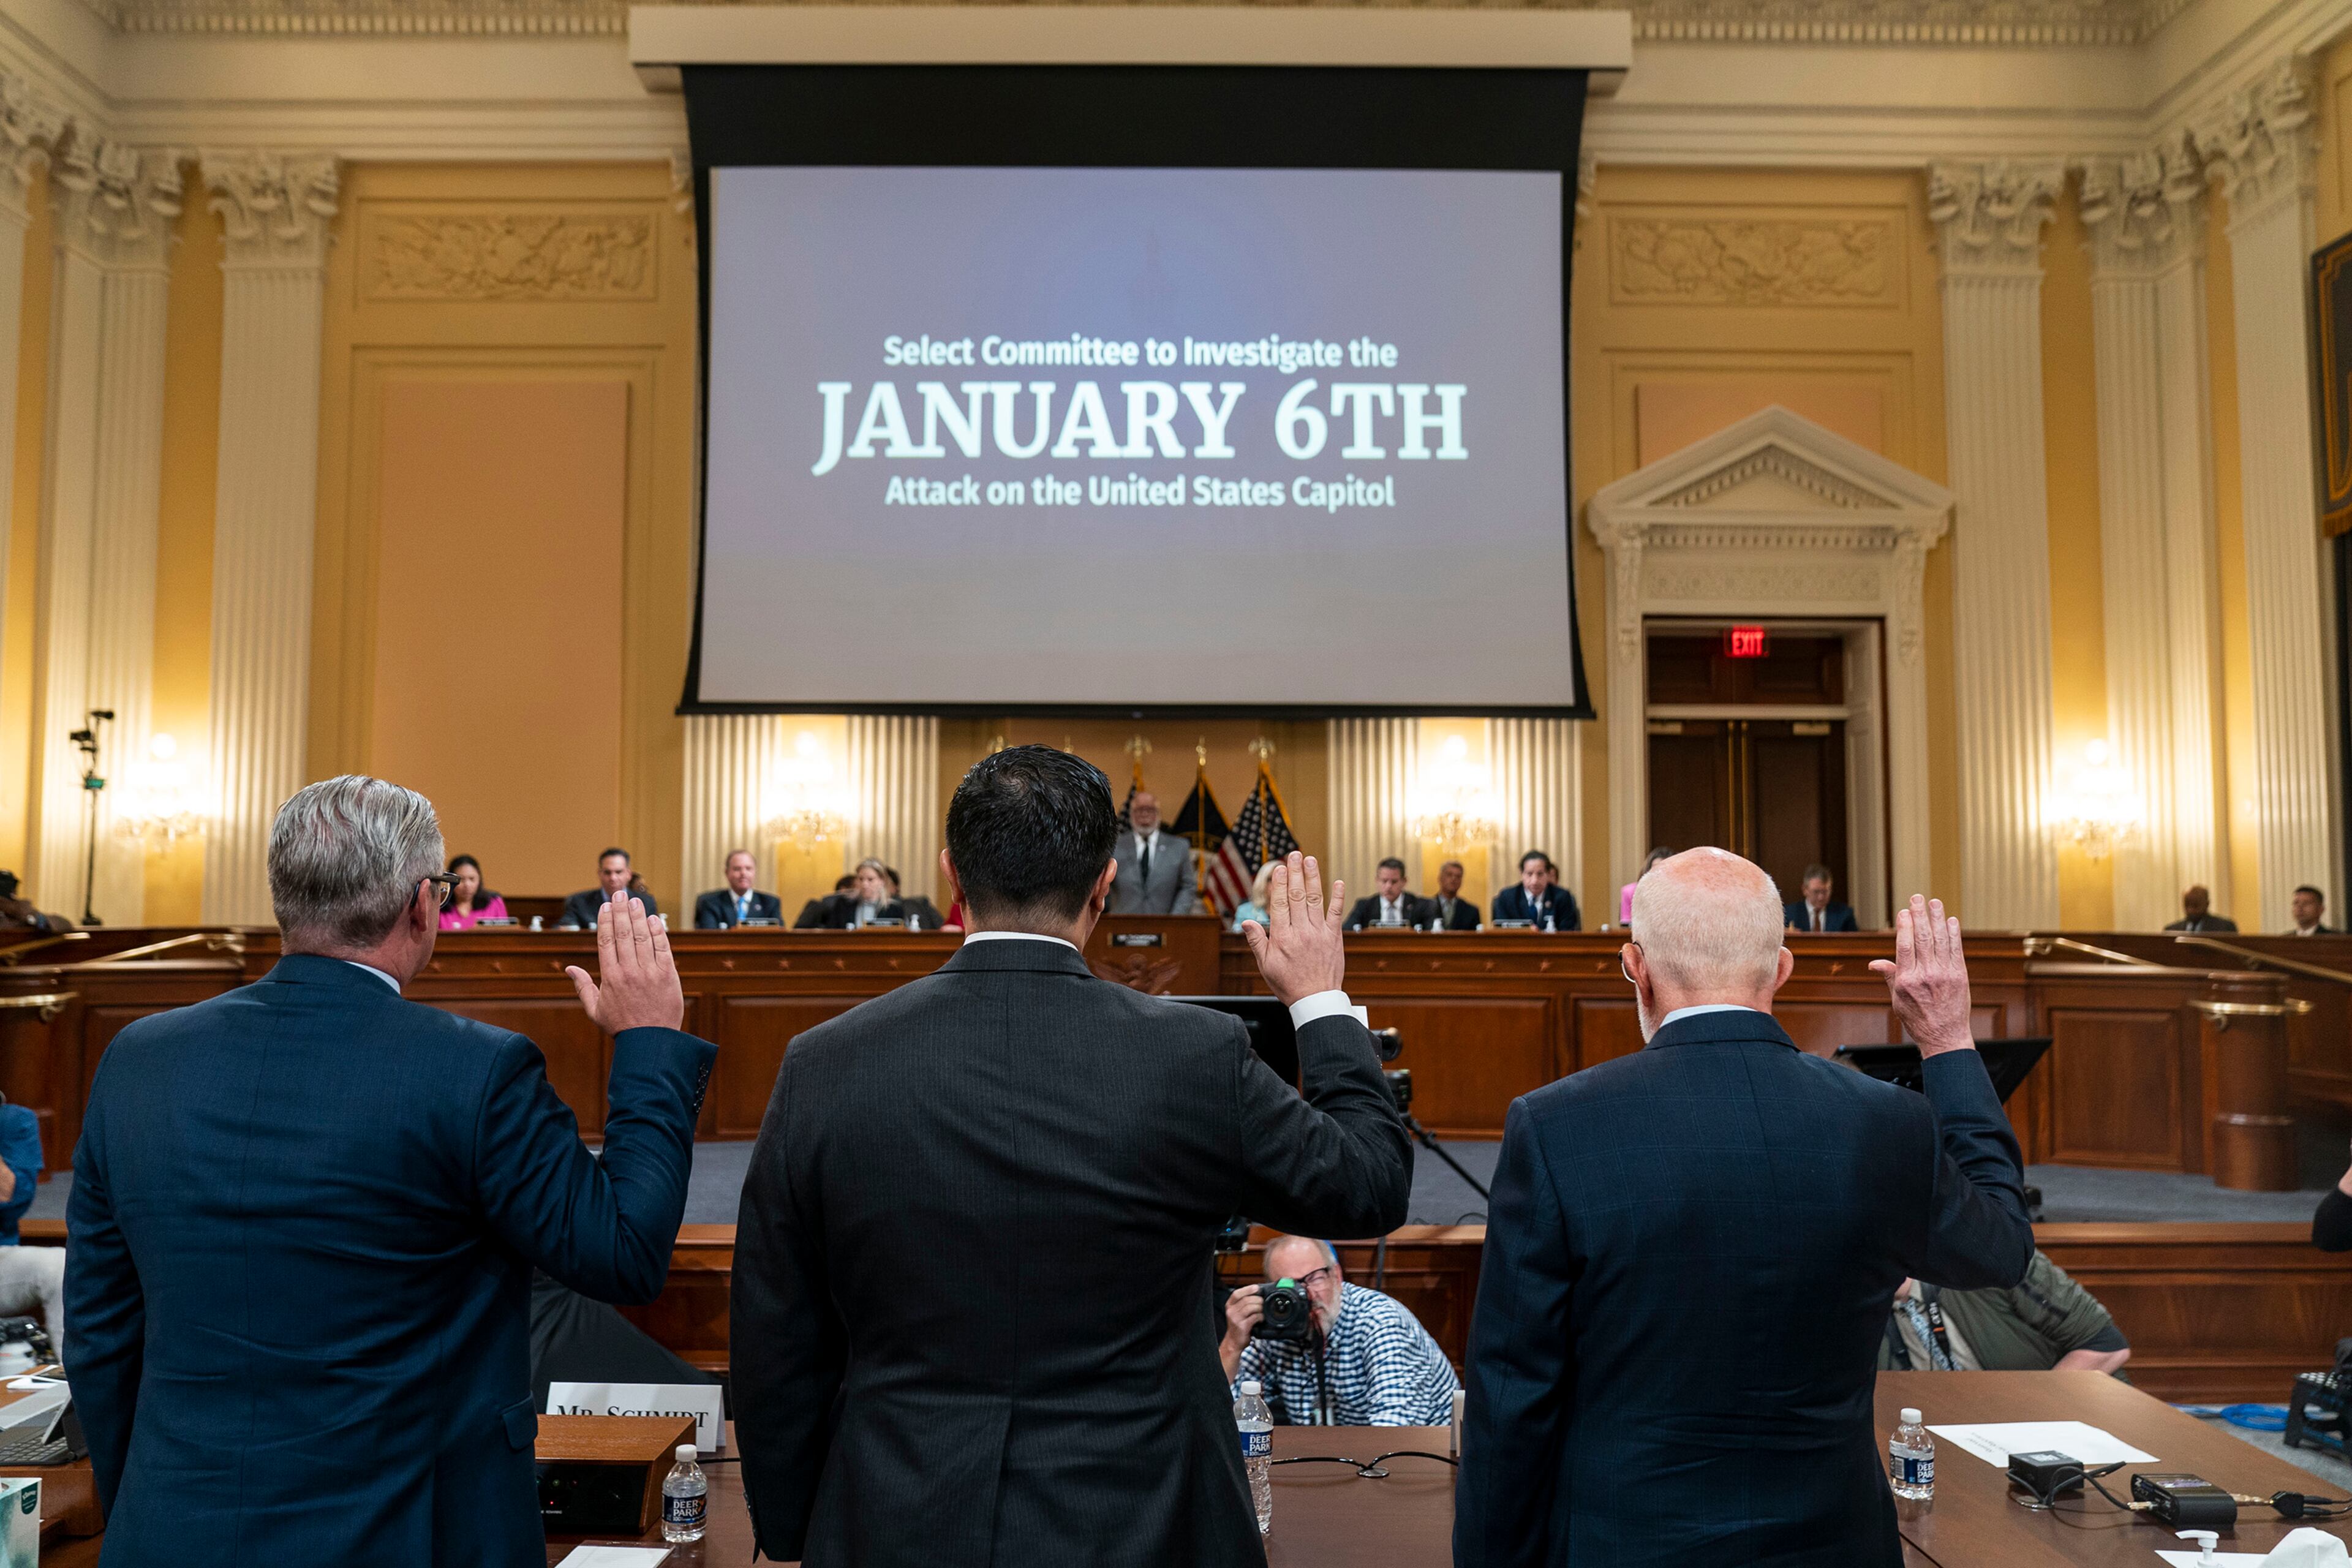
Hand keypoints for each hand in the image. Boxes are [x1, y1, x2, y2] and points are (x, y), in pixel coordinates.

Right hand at [565, 896, 685, 1033]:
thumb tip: (568, 968)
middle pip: (624, 933)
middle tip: (619, 893)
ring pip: (642, 937)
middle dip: (620, 911)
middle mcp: (629, 971)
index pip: (606, 941)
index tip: (605, 906)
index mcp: (610, 978)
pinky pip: (663, 948)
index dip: (605, 921)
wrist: (651, 1042)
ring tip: (635, 900)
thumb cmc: (622, 1027)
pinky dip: (658, 932)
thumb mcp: (595, 1010)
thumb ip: (582, 987)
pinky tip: (653, 919)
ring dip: (638, 916)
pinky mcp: (668, 975)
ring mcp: (650, 972)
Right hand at [1223, 1283, 1264, 1349]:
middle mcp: (1231, 1311)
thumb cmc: (1238, 1325)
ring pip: (1250, 1307)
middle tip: (1263, 1302)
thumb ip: (1244, 1303)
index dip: (1248, 1289)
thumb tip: (1258, 1293)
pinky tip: (1261, 1319)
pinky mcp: (1242, 1326)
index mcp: (1229, 1305)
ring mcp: (1235, 1319)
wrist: (1233, 1341)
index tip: (1257, 1288)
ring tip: (1262, 1311)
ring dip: (1260, 1308)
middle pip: (1246, 1300)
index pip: (1237, 1293)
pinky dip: (1260, 1316)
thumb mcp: (1237, 1312)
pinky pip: (1254, 1317)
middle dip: (1258, 1299)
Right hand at [1241, 853, 1345, 1006]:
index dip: (1280, 884)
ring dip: (1313, 878)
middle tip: (1294, 855)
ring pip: (1315, 900)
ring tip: (1310, 860)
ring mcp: (1319, 933)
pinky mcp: (1334, 938)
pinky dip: (1337, 897)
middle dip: (1295, 873)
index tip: (1279, 868)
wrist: (1316, 1000)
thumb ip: (1257, 941)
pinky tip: (1337, 882)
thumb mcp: (1266, 966)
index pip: (1281, 904)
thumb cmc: (1289, 985)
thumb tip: (1246, 922)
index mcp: (1282, 938)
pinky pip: (1336, 914)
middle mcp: (1302, 932)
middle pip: (1298, 896)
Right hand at [1868, 895, 1973, 1056]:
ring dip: (1937, 918)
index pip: (1905, 945)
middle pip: (1922, 938)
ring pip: (1940, 940)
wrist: (1945, 1037)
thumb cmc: (1917, 1020)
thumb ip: (1889, 977)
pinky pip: (1957, 950)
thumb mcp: (1897, 1000)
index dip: (1905, 926)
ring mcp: (1945, 975)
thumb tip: (1874, 963)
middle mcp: (1925, 975)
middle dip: (1920, 915)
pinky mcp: (1960, 976)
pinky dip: (1954, 934)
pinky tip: (1951, 921)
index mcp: (1906, 981)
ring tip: (1934, 902)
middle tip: (1917, 897)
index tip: (1904, 911)